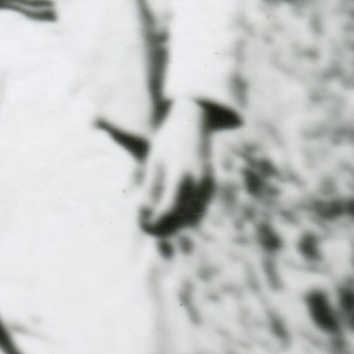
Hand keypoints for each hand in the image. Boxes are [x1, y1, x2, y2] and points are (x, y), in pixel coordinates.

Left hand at [138, 100, 215, 235]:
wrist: (193, 123)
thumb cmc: (167, 143)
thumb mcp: (153, 163)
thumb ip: (149, 189)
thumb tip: (143, 215)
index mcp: (181, 175)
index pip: (168, 211)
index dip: (154, 223)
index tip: (141, 226)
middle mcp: (199, 182)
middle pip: (182, 219)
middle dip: (164, 229)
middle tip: (147, 230)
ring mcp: (209, 185)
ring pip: (193, 218)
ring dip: (175, 226)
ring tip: (156, 223)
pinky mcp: (212, 186)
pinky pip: (199, 210)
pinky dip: (185, 218)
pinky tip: (171, 215)